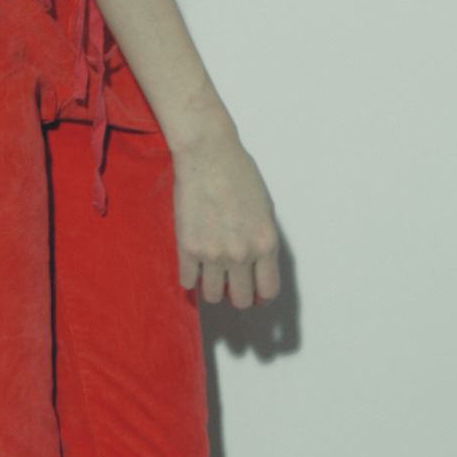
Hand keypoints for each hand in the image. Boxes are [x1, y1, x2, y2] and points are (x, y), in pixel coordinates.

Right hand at [171, 117, 281, 309]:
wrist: (208, 156)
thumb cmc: (239, 175)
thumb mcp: (265, 209)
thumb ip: (262, 240)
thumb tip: (256, 264)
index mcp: (265, 244)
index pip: (268, 290)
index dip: (261, 295)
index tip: (254, 291)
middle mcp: (242, 254)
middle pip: (242, 300)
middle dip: (237, 295)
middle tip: (230, 284)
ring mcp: (213, 254)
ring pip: (213, 296)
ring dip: (212, 289)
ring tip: (209, 275)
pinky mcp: (188, 248)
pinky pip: (188, 282)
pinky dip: (190, 278)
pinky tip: (192, 265)